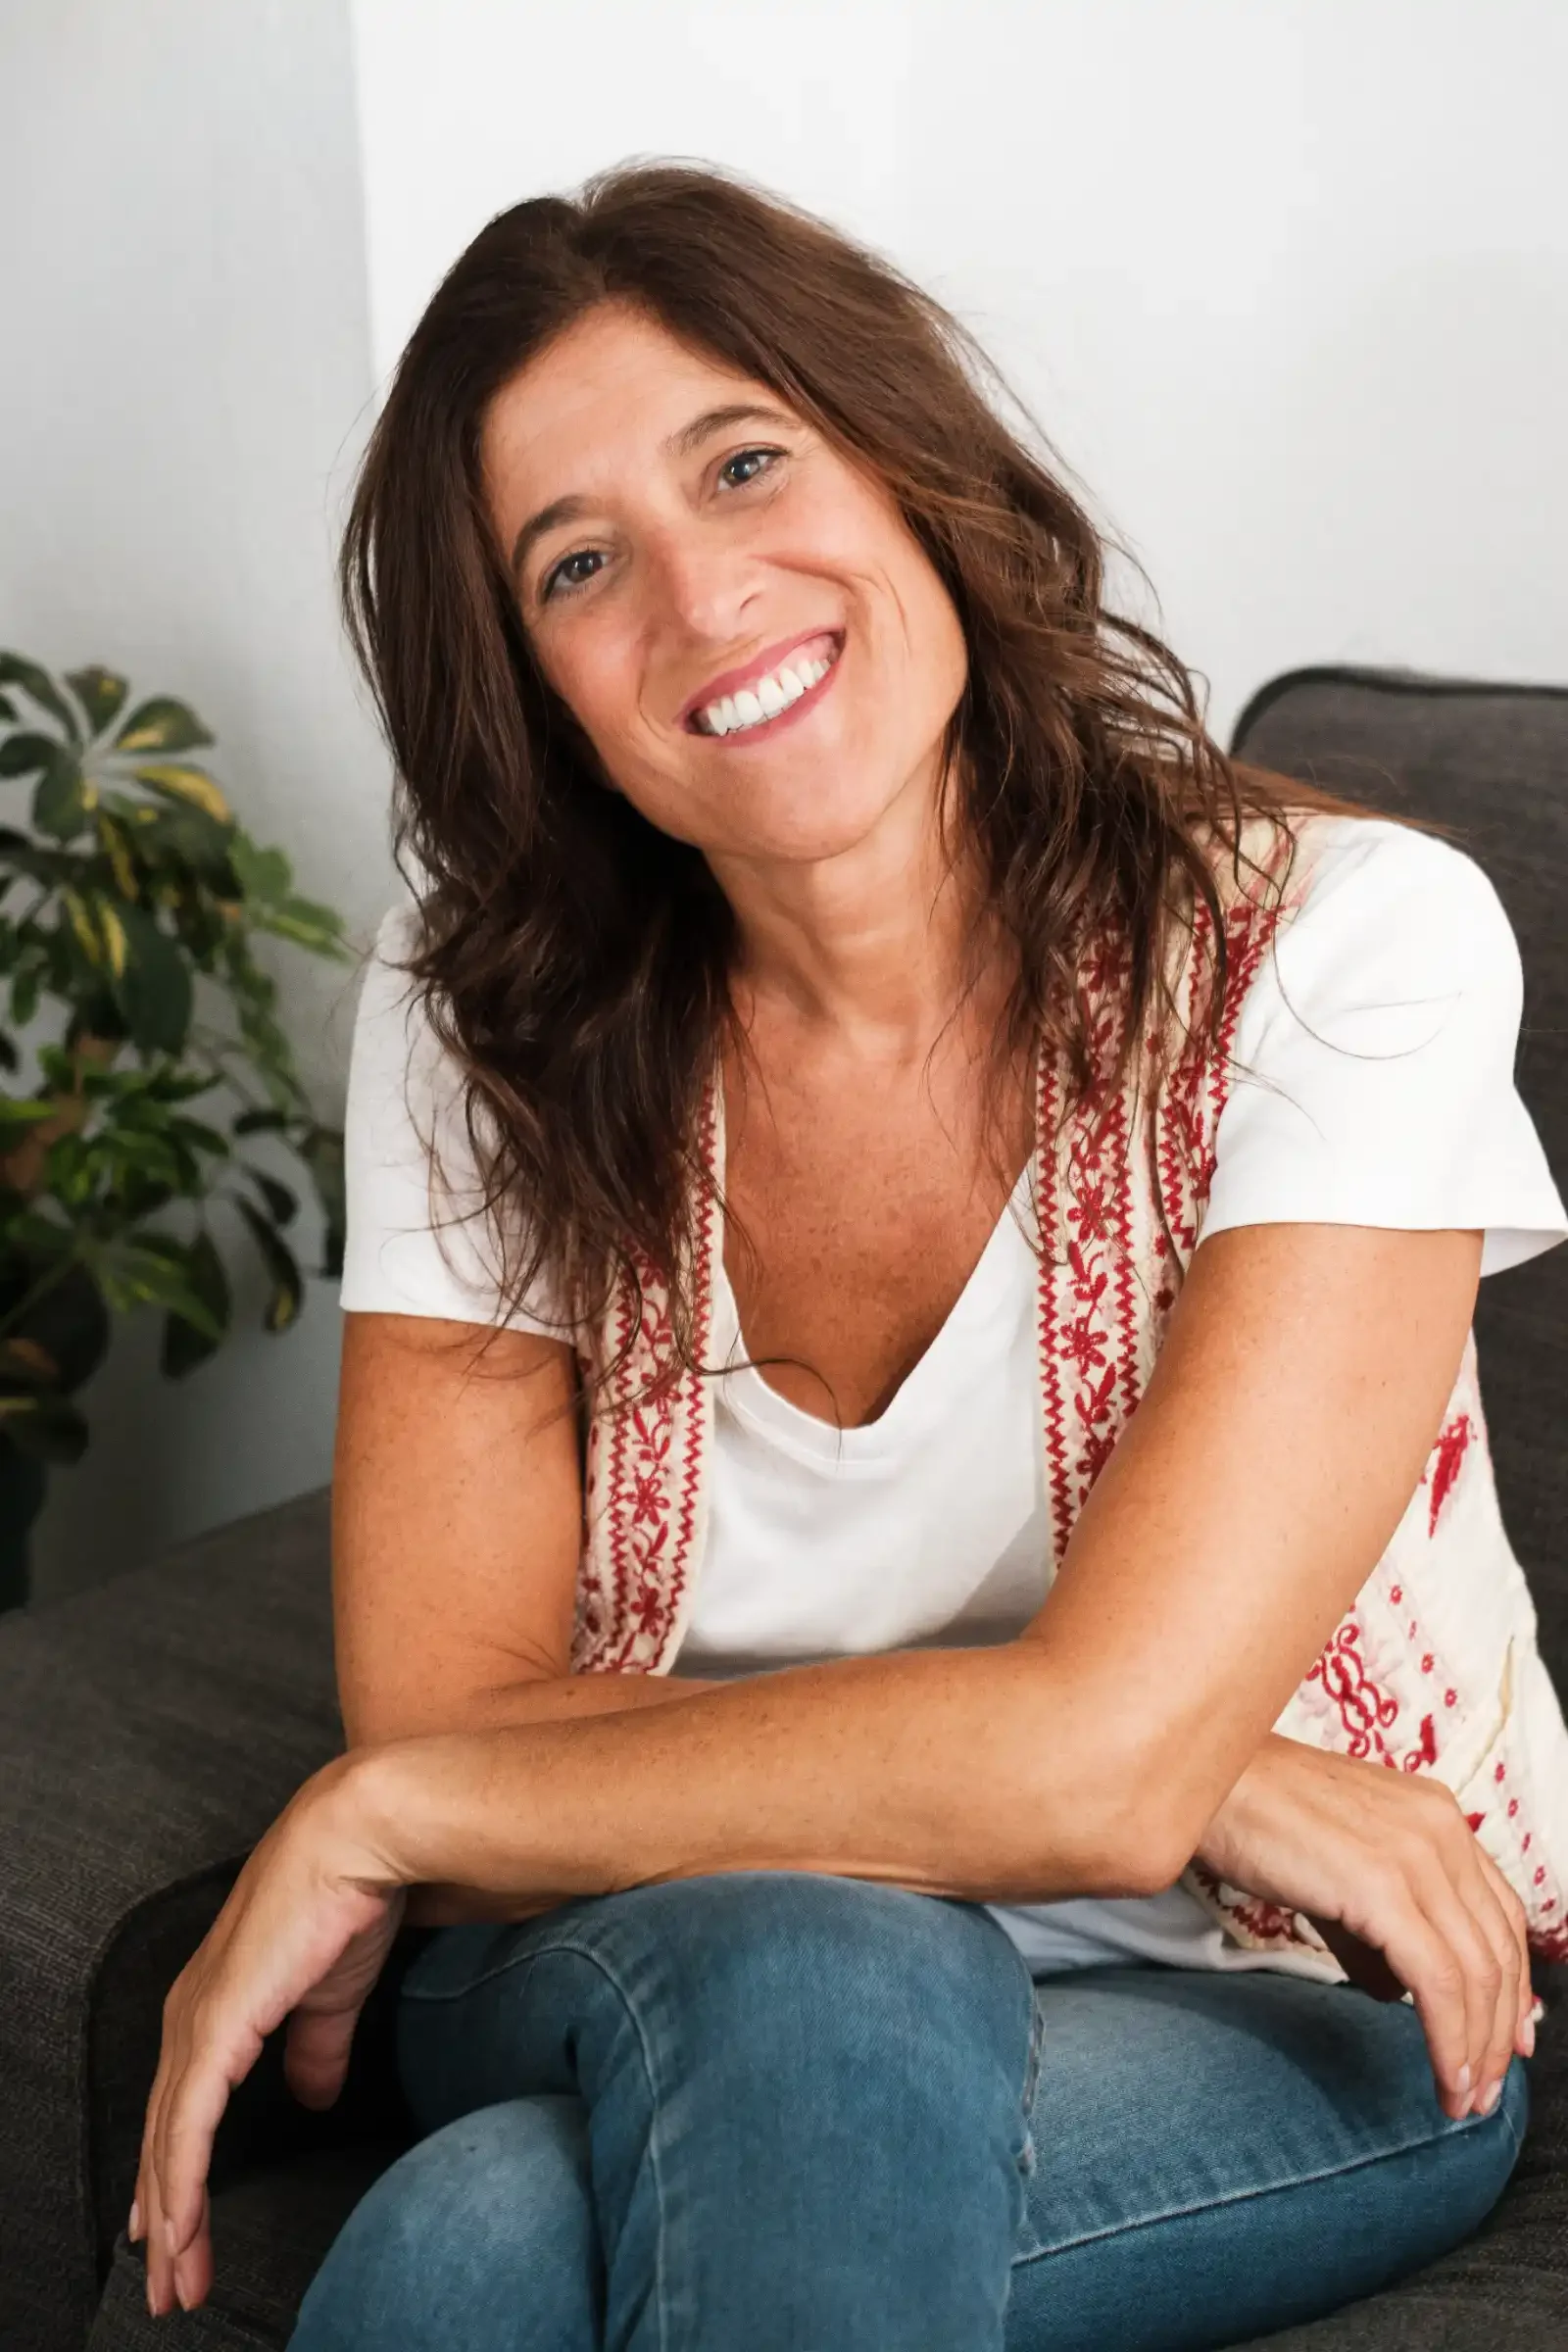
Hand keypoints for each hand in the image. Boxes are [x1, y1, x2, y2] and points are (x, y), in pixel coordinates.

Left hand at [129, 1757, 404, 2318]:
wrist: (362, 1839)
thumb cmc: (348, 1899)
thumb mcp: (330, 1994)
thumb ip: (314, 2048)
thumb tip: (311, 2094)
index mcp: (216, 2000)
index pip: (182, 2106)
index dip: (173, 2172)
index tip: (170, 2231)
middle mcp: (192, 2012)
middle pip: (165, 2135)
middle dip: (166, 2217)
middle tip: (173, 2285)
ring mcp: (198, 2019)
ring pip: (168, 2142)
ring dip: (173, 2218)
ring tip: (179, 2282)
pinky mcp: (216, 2027)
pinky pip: (188, 2126)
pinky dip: (182, 2184)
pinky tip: (181, 2229)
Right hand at [1196, 1734, 1534, 2121]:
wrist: (1203, 1781)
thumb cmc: (1254, 1816)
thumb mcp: (1336, 1864)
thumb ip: (1374, 1926)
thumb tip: (1393, 1989)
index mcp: (1436, 1814)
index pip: (1501, 1915)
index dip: (1514, 1987)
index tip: (1508, 2042)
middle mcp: (1440, 1828)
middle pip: (1498, 1949)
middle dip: (1498, 2032)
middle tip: (1486, 2090)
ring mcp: (1416, 1854)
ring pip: (1476, 1973)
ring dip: (1476, 2048)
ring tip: (1463, 2098)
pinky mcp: (1383, 1887)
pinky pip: (1438, 1981)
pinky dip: (1449, 2038)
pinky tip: (1443, 2072)